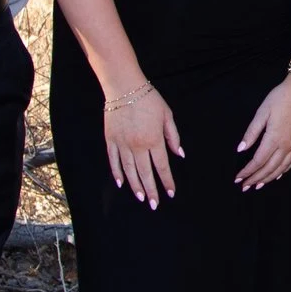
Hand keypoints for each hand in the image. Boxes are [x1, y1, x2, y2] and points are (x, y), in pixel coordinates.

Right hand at [105, 82, 183, 208]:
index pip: (162, 166)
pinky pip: (114, 160)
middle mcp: (138, 145)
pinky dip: (117, 173)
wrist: (124, 87)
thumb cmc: (148, 99)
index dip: (167, 181)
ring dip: (135, 186)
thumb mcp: (167, 115)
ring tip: (140, 198)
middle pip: (145, 173)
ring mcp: (123, 144)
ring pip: (129, 170)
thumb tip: (180, 154)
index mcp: (154, 139)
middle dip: (151, 190)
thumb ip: (173, 136)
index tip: (170, 193)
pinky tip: (121, 183)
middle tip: (154, 204)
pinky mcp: (111, 140)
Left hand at [236, 76, 290, 187]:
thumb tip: (241, 149)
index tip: (238, 178)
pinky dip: (283, 171)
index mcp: (274, 138)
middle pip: (269, 168)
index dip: (248, 171)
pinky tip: (277, 175)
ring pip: (281, 168)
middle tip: (245, 186)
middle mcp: (286, 145)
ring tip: (258, 186)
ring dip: (268, 178)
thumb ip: (251, 133)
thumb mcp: (262, 112)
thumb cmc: (280, 98)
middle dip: (256, 178)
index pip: (258, 161)